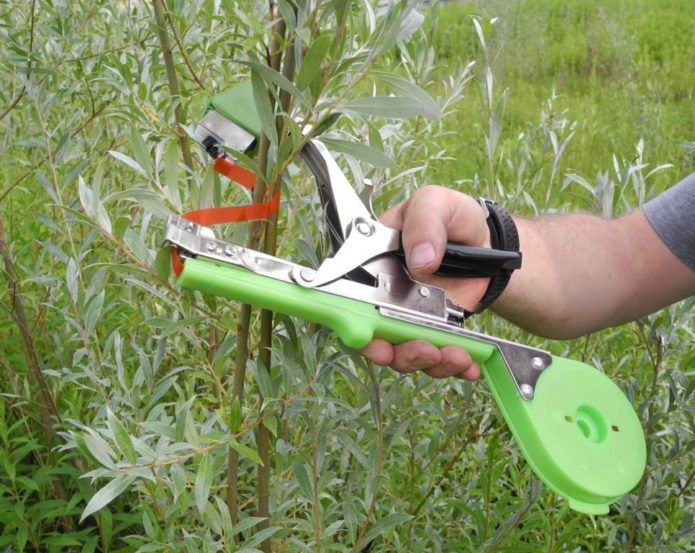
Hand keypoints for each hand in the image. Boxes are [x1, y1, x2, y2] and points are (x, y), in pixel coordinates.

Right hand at [361, 186, 492, 379]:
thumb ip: (424, 222)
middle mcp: (383, 296)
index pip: (347, 296)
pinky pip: (438, 358)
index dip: (351, 322)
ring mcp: (409, 317)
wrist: (486, 240)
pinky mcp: (436, 331)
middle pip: (373, 336)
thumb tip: (420, 259)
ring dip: (428, 362)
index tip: (369, 337)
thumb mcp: (434, 203)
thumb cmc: (451, 218)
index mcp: (371, 264)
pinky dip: (455, 367)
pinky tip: (470, 366)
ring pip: (405, 353)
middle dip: (394, 353)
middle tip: (422, 351)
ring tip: (457, 355)